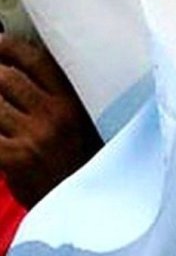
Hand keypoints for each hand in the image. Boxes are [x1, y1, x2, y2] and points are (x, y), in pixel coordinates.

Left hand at [0, 36, 100, 208]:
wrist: (87, 208)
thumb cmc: (85, 162)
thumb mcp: (85, 122)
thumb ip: (61, 97)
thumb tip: (25, 71)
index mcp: (73, 100)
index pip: (35, 60)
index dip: (9, 47)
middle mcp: (53, 114)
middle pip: (5, 78)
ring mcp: (32, 136)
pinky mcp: (12, 159)